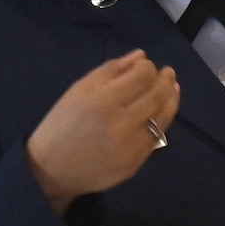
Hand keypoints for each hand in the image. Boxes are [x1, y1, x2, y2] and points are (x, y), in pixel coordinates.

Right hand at [26, 51, 180, 215]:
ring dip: (171, 100)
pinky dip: (163, 121)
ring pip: (162, 118)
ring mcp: (132, 147)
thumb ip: (111, 71)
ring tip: (172, 88)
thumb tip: (141, 56)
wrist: (53, 169)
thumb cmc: (62, 124)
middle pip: (156, 97)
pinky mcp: (136, 163)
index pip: (141, 77)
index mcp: (103, 102)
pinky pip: (156, 137)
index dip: (148, 67)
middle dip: (165, 81)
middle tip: (168, 73)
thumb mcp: (79, 90)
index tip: (146, 65)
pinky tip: (162, 111)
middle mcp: (121, 124)